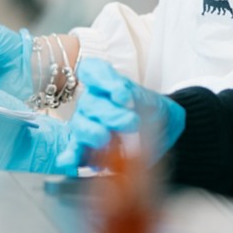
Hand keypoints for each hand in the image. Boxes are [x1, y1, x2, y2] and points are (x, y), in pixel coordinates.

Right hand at [67, 57, 185, 160]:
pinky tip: (70, 162)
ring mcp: (85, 125)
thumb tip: (125, 100)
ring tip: (106, 140)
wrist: (162, 133)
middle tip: (132, 123)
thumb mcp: (150, 100)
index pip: (91, 70)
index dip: (103, 80)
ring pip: (80, 125)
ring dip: (92, 132)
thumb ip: (137, 99)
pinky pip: (75, 150)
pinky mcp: (85, 148)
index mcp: (105, 84)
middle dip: (110, 114)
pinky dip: (72, 156)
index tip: (121, 94)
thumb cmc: (151, 111)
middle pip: (89, 103)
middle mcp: (91, 103)